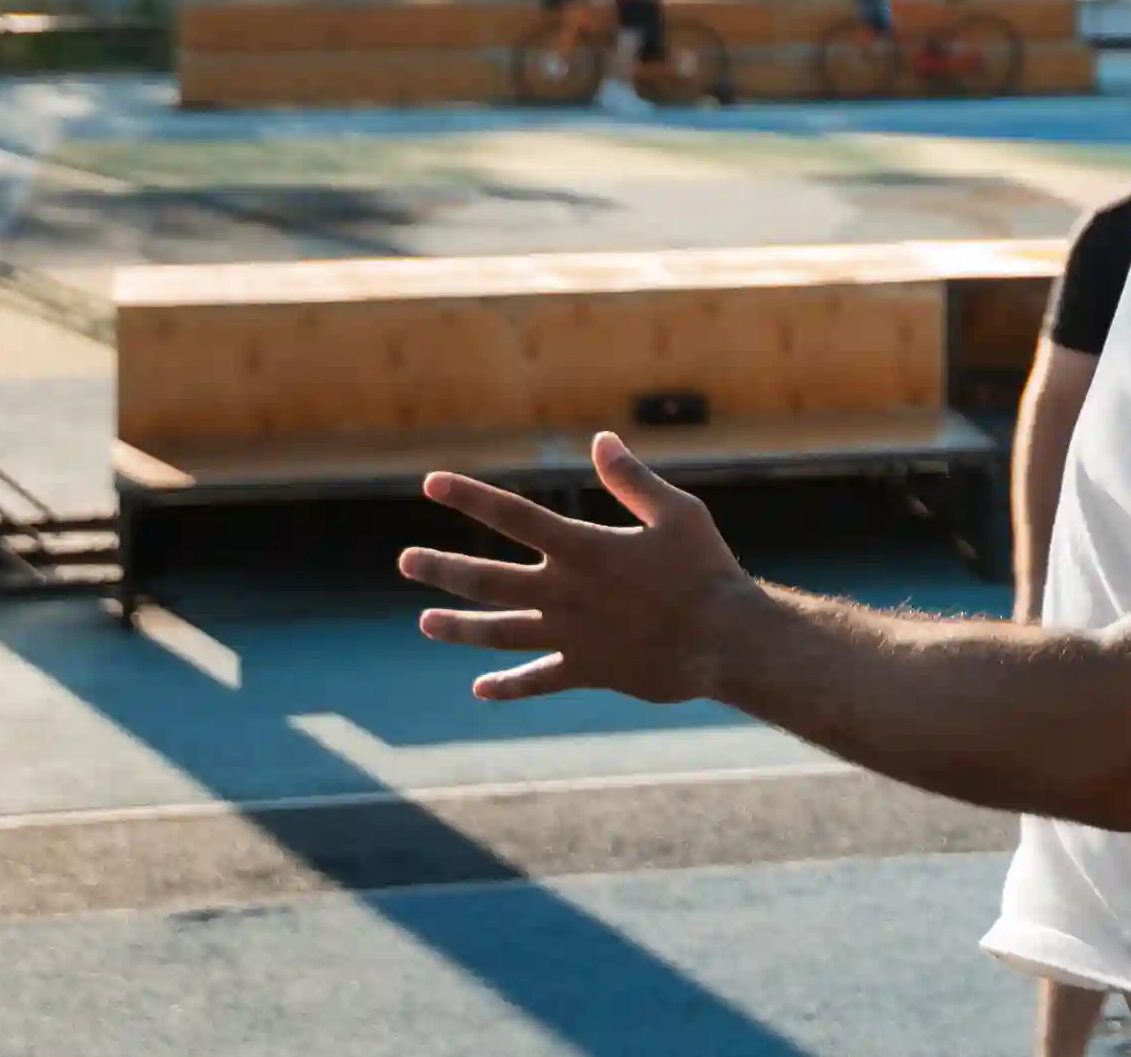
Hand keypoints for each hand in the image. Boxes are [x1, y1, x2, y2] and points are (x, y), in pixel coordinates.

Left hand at [402, 432, 749, 704]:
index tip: (430, 483)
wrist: (725, 640)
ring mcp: (570, 636)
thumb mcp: (675, 512)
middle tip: (405, 561)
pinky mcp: (586, 671)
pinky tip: (480, 689)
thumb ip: (632, 479)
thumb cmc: (706, 569)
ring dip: (458, 627)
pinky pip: (537, 681)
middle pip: (487, 580)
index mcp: (583, 549)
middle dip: (442, 568)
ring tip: (425, 622)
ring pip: (499, 632)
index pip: (513, 516)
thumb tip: (599, 440)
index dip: (470, 497)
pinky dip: (508, 686)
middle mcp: (565, 593)